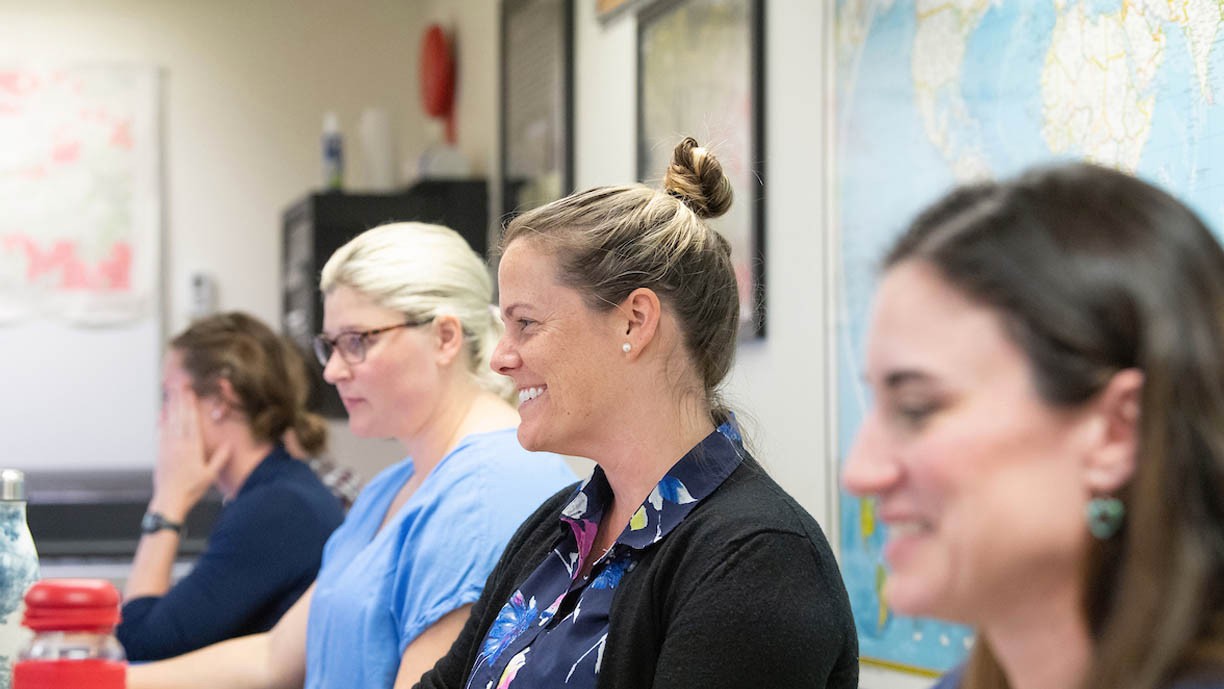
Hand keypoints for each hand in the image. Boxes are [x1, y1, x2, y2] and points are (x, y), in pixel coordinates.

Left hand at [151, 384, 228, 521]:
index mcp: (192, 448)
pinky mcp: (160, 452)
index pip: (191, 421)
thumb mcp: (211, 475)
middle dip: (180, 400)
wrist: (169, 500)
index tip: (190, 392)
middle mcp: (178, 444)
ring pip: (170, 422)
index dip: (190, 405)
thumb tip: (229, 444)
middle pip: (180, 417)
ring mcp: (167, 447)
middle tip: (180, 385)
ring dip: (171, 406)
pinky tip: (162, 412)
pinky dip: (161, 420)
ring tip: (172, 393)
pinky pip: (160, 432)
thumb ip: (220, 458)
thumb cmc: (191, 489)